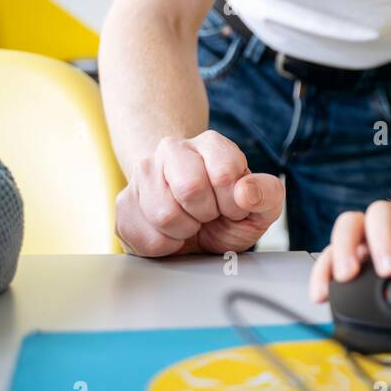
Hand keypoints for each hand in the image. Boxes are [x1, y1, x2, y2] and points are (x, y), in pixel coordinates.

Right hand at [115, 130, 283, 255]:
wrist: (196, 228)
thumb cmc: (229, 214)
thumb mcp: (261, 207)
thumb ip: (267, 194)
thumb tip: (246, 192)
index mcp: (211, 144)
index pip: (224, 172)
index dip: (233, 202)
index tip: (233, 207)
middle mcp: (173, 149)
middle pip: (189, 188)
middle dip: (206, 214)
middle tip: (209, 215)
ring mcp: (143, 174)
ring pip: (164, 215)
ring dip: (185, 231)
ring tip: (190, 223)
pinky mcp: (124, 203)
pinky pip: (146, 238)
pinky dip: (165, 246)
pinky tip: (171, 234)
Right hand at [309, 200, 390, 302]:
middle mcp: (388, 222)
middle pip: (380, 214)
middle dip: (383, 241)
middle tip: (388, 269)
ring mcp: (362, 235)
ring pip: (348, 224)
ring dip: (346, 247)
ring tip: (348, 276)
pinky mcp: (341, 253)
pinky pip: (326, 255)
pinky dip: (322, 272)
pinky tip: (321, 295)